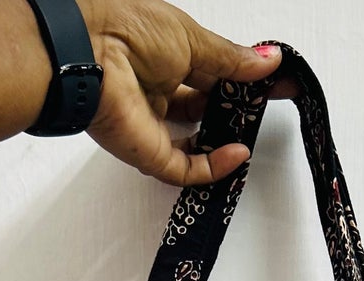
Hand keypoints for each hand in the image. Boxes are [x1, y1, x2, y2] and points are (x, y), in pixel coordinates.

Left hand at [77, 1, 286, 185]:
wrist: (88, 52)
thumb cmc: (128, 28)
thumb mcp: (192, 38)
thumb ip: (231, 59)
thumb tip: (267, 60)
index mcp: (165, 56)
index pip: (212, 73)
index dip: (243, 79)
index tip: (275, 82)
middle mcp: (157, 91)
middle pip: (204, 109)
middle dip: (237, 110)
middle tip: (269, 107)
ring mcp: (152, 125)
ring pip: (195, 144)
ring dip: (226, 141)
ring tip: (254, 131)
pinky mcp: (147, 154)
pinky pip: (185, 170)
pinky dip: (213, 166)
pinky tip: (236, 154)